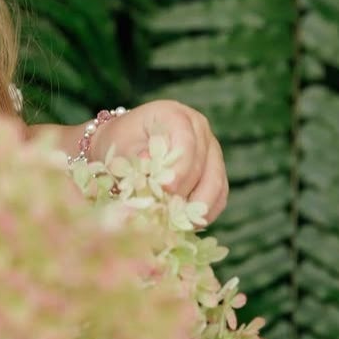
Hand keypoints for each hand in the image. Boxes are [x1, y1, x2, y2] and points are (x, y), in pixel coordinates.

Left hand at [87, 100, 228, 226]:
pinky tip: (187, 224)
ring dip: (197, 207)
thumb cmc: (119, 145)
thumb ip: (134, 158)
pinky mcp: (215, 170)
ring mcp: (211, 149)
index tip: (166, 191)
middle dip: (184, 193)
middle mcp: (198, 128)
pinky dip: (205, 212)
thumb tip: (149, 164)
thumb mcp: (119, 149)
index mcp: (173, 114)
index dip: (179, 170)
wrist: (124, 148)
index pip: (186, 143)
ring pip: (215, 182)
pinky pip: (219, 195)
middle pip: (202, 165)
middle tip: (166, 214)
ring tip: (177, 223)